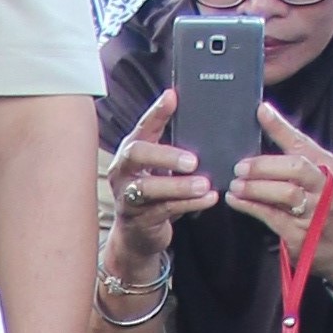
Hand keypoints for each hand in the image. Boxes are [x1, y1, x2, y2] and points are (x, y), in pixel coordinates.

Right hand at [102, 84, 212, 267]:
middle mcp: (123, 171)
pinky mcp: (139, 220)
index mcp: (130, 152)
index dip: (156, 112)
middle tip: (193, 161)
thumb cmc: (153, 193)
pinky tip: (209, 198)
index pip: (142, 127)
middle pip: (137, 155)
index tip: (172, 97)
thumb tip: (194, 116)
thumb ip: (171, 142)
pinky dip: (189, 204)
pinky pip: (165, 210)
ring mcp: (127, 196)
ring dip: (179, 186)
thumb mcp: (157, 166)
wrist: (137, 234)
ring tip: (204, 184)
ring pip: (149, 188)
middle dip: (165, 155)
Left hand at [229, 106, 332, 285]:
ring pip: (285, 193)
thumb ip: (297, 154)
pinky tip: (236, 201)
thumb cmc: (324, 205)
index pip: (302, 143)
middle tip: (240, 166)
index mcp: (328, 167)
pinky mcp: (300, 234)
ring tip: (235, 184)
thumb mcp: (320, 176)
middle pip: (296, 168)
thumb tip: (266, 119)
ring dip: (256, 187)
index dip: (280, 127)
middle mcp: (326, 187)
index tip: (260, 111)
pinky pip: (272, 217)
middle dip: (264, 165)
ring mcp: (315, 212)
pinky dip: (250, 207)